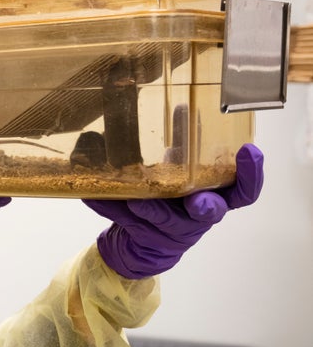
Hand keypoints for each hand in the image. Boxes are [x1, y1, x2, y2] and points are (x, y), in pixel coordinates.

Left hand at [83, 144, 263, 278]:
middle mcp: (199, 217)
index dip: (252, 174)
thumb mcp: (179, 168)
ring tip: (136, 201)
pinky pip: (128, 223)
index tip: (250, 151)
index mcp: (215, 197)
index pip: (243, 190)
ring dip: (152, 209)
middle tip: (198, 202)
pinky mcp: (145, 236)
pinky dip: (112, 208)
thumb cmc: (170, 199)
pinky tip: (94, 196)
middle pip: (212, 213)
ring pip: (165, 221)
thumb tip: (182, 105)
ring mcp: (173, 230)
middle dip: (206, 206)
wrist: (145, 240)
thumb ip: (184, 142)